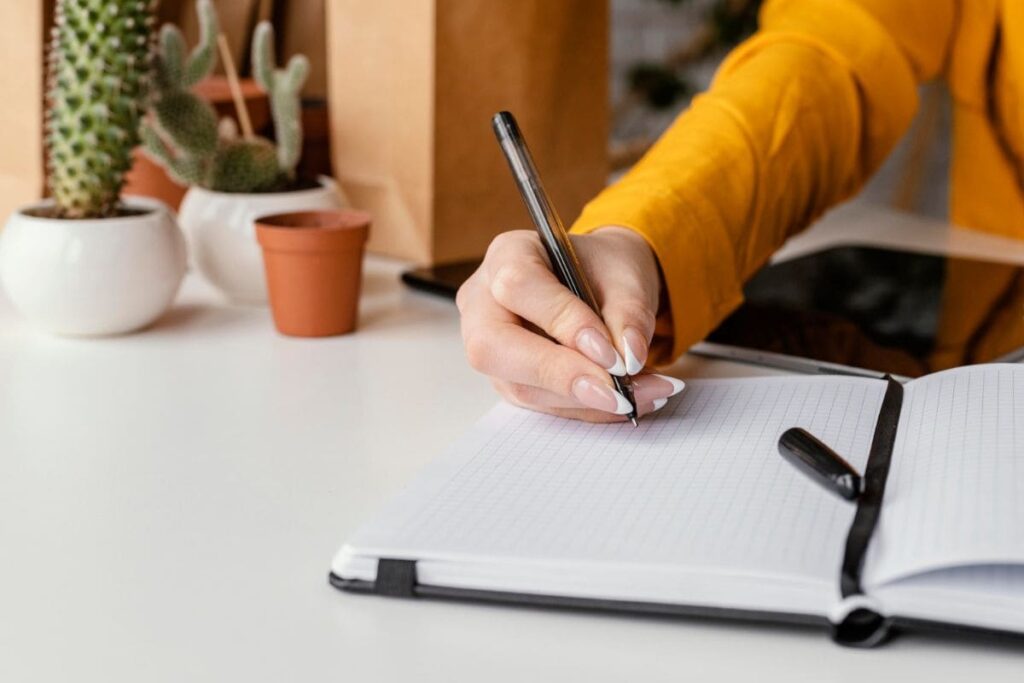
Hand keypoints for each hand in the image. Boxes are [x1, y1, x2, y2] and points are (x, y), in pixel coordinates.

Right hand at [456, 227, 684, 421]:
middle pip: (493, 347)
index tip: (612, 353)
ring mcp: (491, 348)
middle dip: (559, 376)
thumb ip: (628, 311)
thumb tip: (629, 357)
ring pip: (521, 386)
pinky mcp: (509, 380)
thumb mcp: (625, 274)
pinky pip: (543, 405)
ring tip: (643, 394)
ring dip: (587, 400)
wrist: (599, 283)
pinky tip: (629, 401)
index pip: (518, 287)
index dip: (562, 322)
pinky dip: (590, 408)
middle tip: (617, 393)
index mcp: (506, 254)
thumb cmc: (602, 269)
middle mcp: (483, 302)